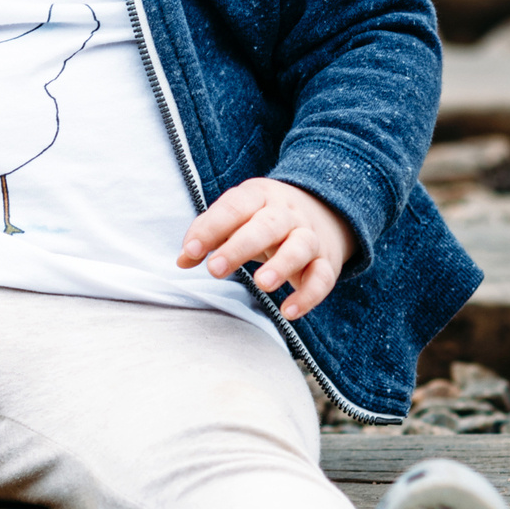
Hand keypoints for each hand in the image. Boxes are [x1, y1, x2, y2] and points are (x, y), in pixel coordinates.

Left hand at [178, 178, 358, 321]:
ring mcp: (309, 236)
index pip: (234, 206)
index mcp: (258, 197)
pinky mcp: (327, 262)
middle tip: (215, 269)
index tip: (191, 251)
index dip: (211, 228)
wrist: (323, 211)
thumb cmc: (263, 219)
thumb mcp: (236, 217)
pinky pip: (323, 278)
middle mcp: (286, 214)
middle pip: (267, 225)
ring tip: (261, 284)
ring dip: (282, 265)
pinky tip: (289, 312)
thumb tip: (182, 259)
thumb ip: (208, 233)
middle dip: (240, 246)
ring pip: (300, 247)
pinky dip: (309, 296)